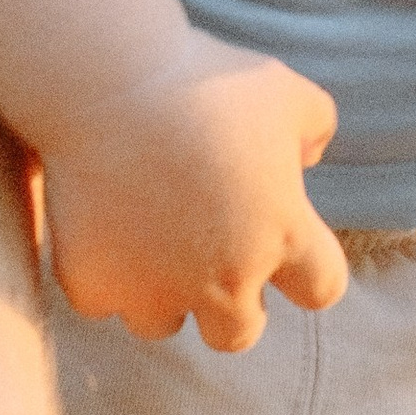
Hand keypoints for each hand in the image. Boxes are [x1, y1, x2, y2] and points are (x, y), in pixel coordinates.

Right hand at [41, 32, 349, 350]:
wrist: (110, 80)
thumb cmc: (206, 81)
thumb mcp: (287, 91)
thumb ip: (314, 129)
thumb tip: (307, 156)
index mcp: (282, 235)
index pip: (322, 288)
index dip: (309, 269)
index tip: (288, 243)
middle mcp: (225, 278)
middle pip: (237, 333)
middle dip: (230, 302)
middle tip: (209, 254)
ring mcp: (154, 288)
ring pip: (162, 323)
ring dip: (160, 292)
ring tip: (147, 242)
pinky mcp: (93, 283)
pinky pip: (100, 299)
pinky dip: (101, 273)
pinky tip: (100, 230)